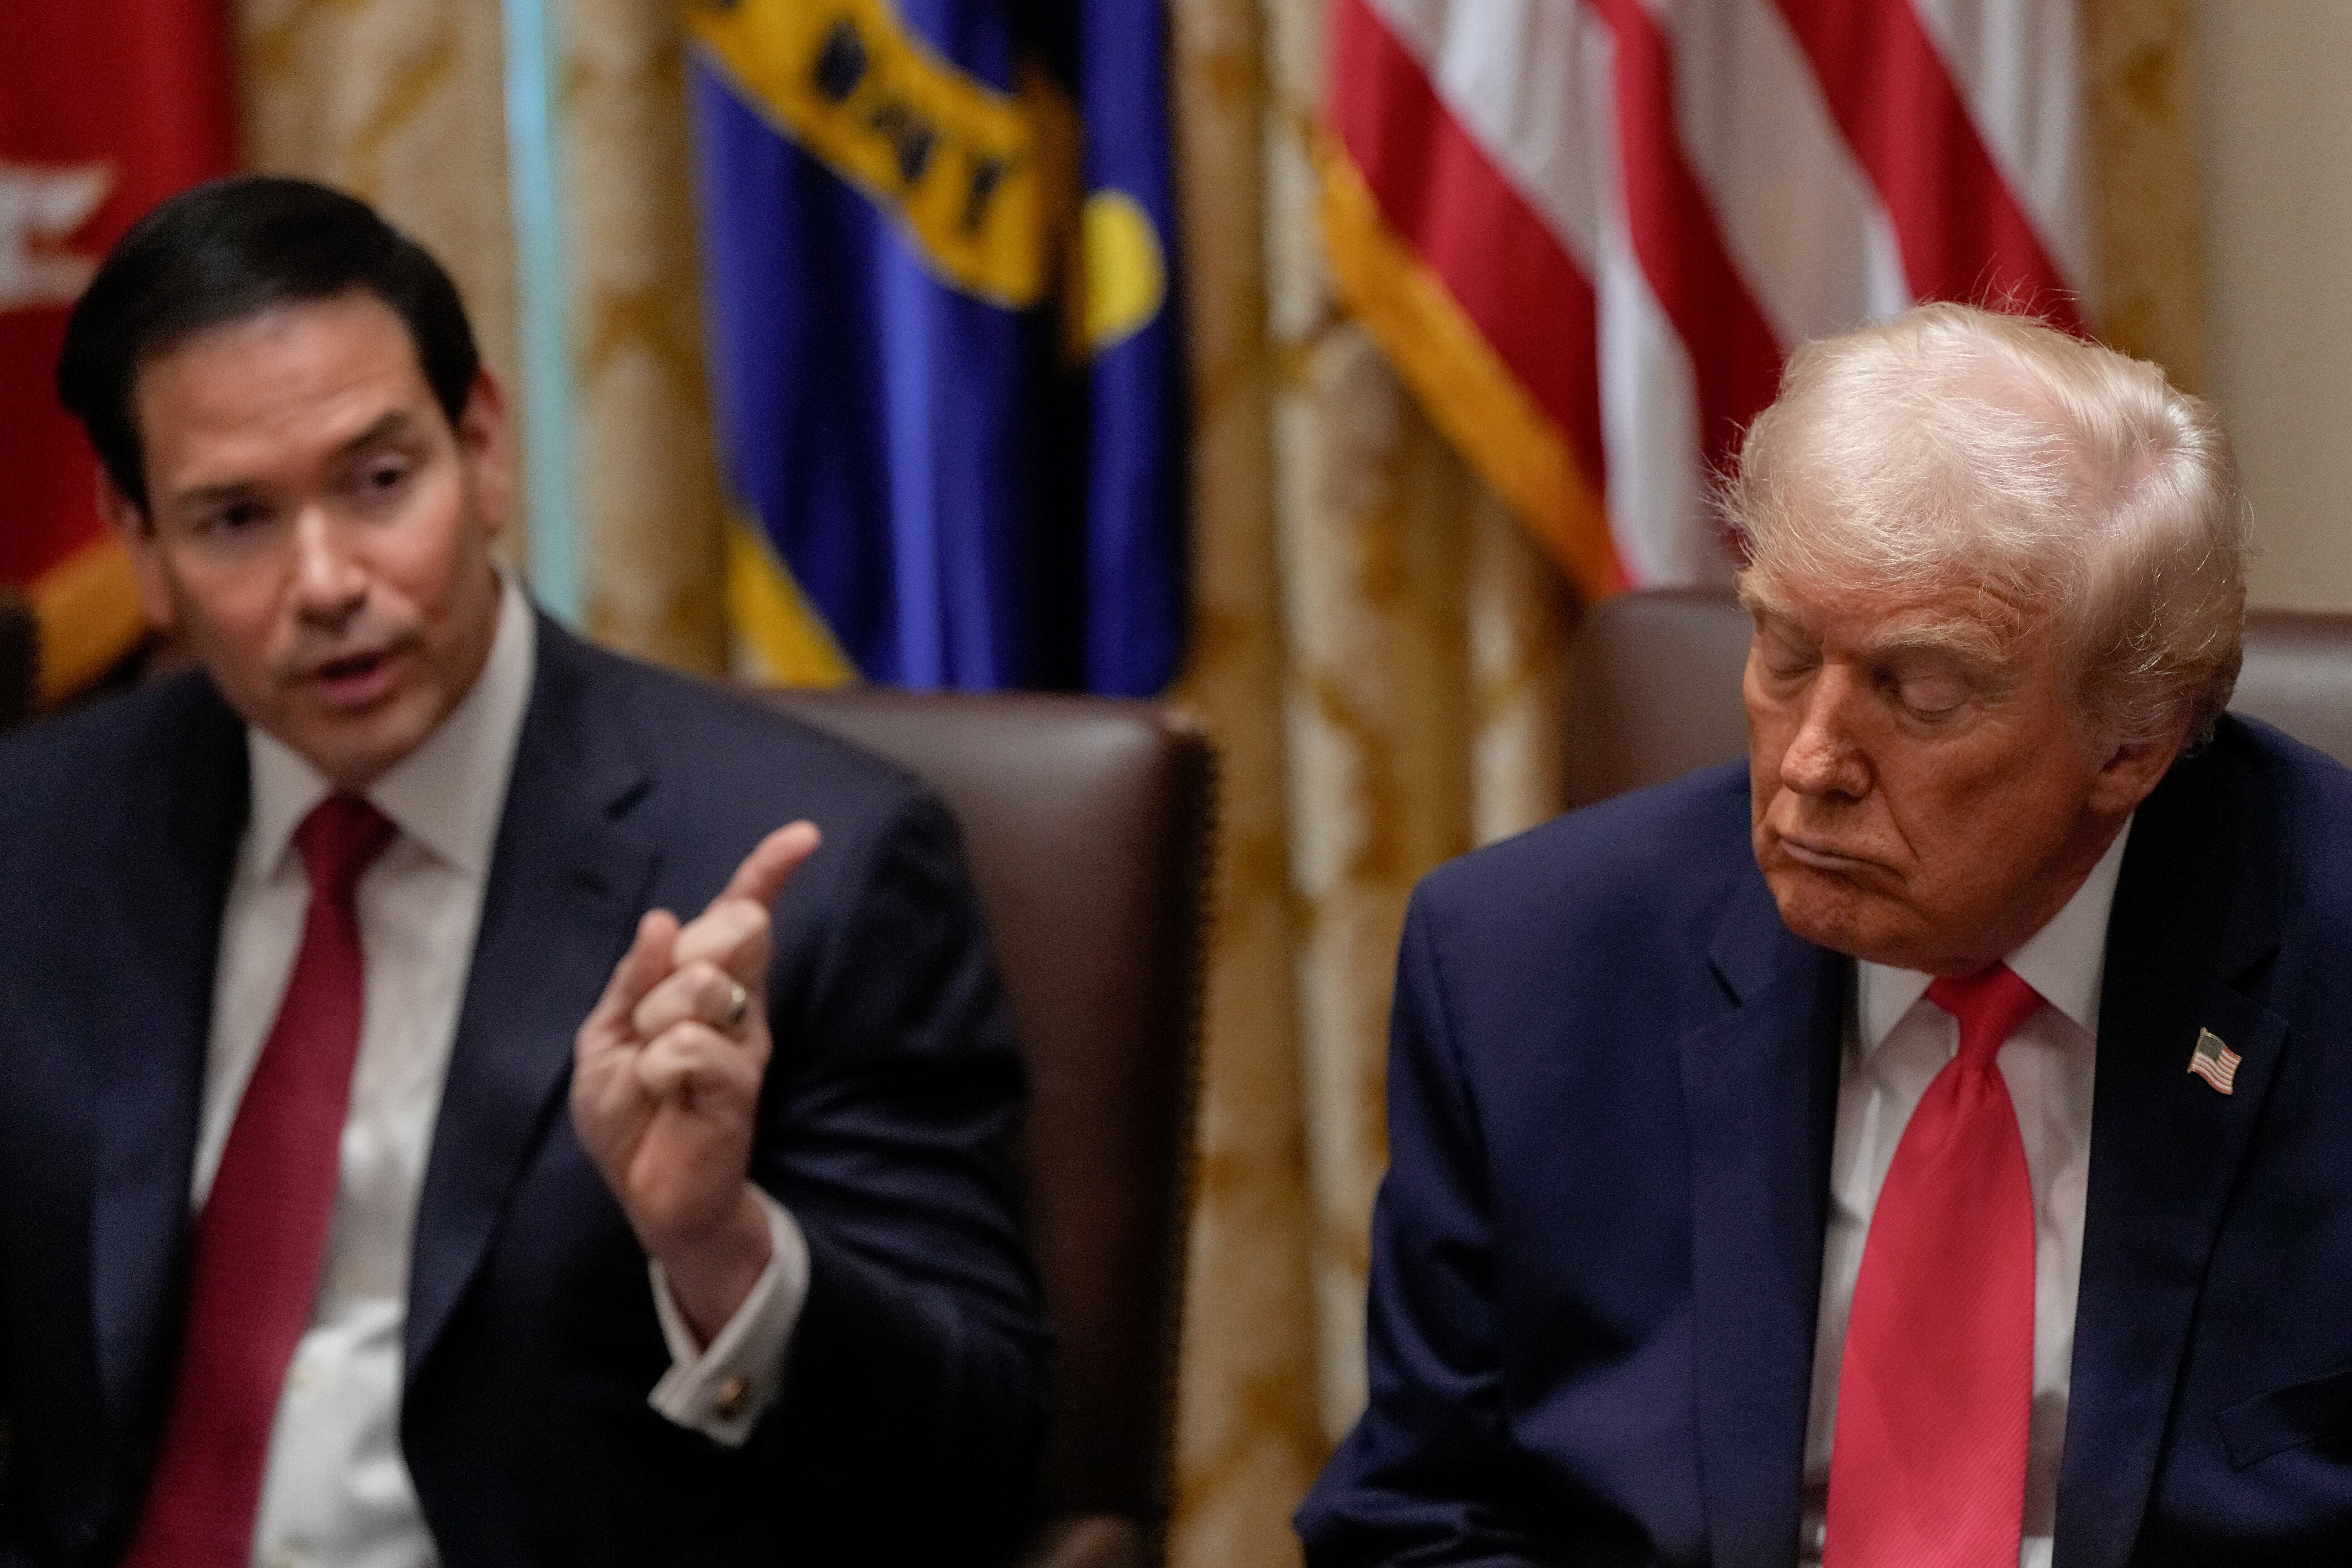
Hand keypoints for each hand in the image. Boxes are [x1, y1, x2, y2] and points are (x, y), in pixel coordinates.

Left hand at [572, 821, 820, 1341]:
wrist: (650, 1194)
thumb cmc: (631, 1117)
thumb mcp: (606, 1039)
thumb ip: (632, 981)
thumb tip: (662, 920)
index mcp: (705, 985)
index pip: (742, 915)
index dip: (768, 873)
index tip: (804, 837)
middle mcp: (735, 1004)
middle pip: (728, 929)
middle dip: (677, 962)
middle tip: (653, 1025)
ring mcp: (743, 1041)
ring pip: (699, 983)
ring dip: (655, 1021)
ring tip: (654, 1072)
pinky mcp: (741, 1082)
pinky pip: (690, 1044)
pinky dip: (659, 1068)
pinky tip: (666, 1096)